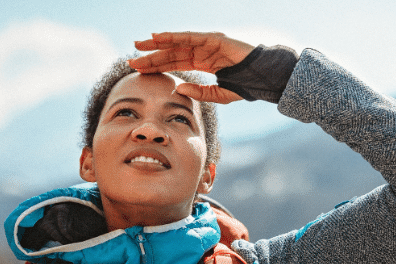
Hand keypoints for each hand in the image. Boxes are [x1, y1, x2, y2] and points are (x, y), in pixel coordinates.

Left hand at [129, 32, 255, 103]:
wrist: (264, 78)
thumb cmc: (246, 86)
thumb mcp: (219, 95)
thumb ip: (200, 93)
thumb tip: (179, 90)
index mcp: (204, 63)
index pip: (175, 63)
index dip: (157, 66)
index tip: (139, 70)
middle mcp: (203, 51)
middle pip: (172, 53)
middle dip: (152, 56)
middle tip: (132, 60)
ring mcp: (208, 43)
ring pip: (176, 43)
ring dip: (156, 44)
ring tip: (138, 46)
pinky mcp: (213, 38)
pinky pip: (189, 37)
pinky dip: (172, 36)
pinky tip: (157, 38)